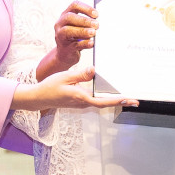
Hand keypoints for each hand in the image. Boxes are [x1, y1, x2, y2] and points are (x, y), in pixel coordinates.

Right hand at [12, 62, 131, 111]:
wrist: (39, 98)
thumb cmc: (50, 87)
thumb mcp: (65, 77)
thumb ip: (80, 74)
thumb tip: (94, 70)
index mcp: (82, 97)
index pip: (104, 101)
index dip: (118, 101)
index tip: (130, 100)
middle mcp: (84, 103)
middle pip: (106, 103)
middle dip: (121, 102)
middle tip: (135, 100)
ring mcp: (82, 103)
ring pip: (101, 102)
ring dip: (114, 100)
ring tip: (127, 97)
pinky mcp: (79, 101)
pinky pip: (95, 100)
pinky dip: (105, 97)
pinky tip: (109, 92)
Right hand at [50, 0, 96, 71]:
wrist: (65, 54)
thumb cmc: (75, 38)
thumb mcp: (79, 27)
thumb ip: (87, 22)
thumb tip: (99, 22)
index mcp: (65, 15)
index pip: (74, 6)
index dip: (86, 8)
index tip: (96, 14)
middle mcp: (60, 24)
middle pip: (69, 17)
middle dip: (84, 20)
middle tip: (96, 24)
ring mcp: (60, 36)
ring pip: (68, 31)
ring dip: (82, 31)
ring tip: (93, 33)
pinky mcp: (65, 48)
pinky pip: (74, 45)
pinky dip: (84, 44)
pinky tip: (91, 43)